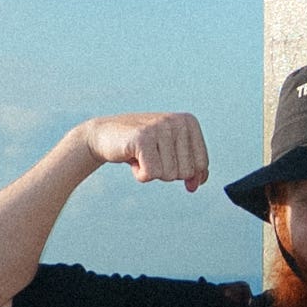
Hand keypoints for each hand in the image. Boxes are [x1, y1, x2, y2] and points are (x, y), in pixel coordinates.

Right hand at [75, 111, 208, 190]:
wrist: (105, 135)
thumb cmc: (142, 147)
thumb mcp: (171, 154)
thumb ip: (190, 168)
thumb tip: (196, 185)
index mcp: (189, 122)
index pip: (201, 164)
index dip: (184, 173)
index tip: (166, 159)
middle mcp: (177, 121)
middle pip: (186, 172)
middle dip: (166, 171)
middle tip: (151, 156)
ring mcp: (160, 127)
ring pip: (168, 174)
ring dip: (151, 172)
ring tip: (141, 155)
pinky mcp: (142, 138)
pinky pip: (151, 174)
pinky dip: (140, 174)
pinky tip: (132, 158)